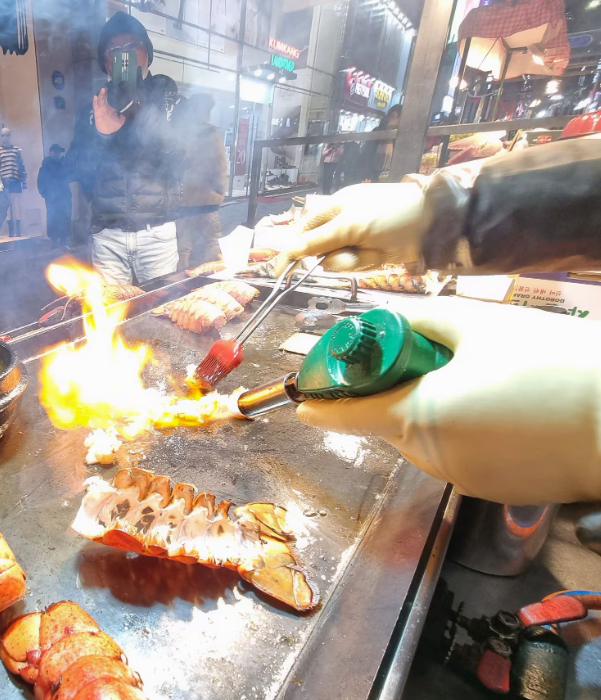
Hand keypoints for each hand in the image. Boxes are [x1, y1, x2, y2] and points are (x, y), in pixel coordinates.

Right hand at [93, 88, 125, 134]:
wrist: (106, 132)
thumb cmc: (113, 126)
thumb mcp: (120, 121)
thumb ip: (123, 117)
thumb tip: (125, 114)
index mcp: (110, 108)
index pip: (109, 99)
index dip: (109, 94)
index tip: (111, 89)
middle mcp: (105, 107)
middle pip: (104, 98)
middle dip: (105, 92)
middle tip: (105, 87)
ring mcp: (100, 109)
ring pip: (100, 100)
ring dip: (101, 94)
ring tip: (103, 89)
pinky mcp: (97, 112)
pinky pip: (95, 105)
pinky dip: (95, 101)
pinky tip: (95, 97)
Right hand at [274, 183, 429, 274]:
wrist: (435, 222)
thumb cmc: (390, 214)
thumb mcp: (350, 226)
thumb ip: (319, 241)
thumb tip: (290, 251)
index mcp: (334, 208)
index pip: (303, 231)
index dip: (291, 250)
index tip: (280, 272)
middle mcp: (342, 224)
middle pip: (320, 250)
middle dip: (331, 255)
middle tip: (346, 254)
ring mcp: (357, 240)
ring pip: (337, 261)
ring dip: (349, 260)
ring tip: (370, 251)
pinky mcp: (371, 254)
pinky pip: (355, 265)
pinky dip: (363, 263)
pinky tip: (377, 256)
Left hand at [295, 297, 600, 504]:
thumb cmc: (555, 366)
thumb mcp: (482, 325)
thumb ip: (425, 321)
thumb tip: (396, 319)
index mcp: (418, 416)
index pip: (347, 416)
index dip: (322, 404)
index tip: (304, 400)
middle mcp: (433, 457)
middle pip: (389, 423)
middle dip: (394, 393)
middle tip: (423, 360)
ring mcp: (465, 480)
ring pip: (425, 439)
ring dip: (432, 411)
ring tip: (478, 379)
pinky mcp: (495, 492)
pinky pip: (460, 456)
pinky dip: (465, 433)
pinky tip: (501, 407)